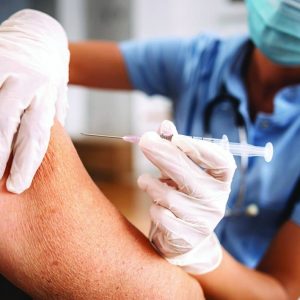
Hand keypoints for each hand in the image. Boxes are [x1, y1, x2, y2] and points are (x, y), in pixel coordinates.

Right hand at [0, 9, 68, 192]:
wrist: (42, 34)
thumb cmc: (51, 72)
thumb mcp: (58, 96)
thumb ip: (51, 119)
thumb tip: (43, 147)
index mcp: (47, 94)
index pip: (37, 134)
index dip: (26, 162)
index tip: (17, 185)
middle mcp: (27, 81)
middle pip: (7, 123)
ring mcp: (5, 66)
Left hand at [138, 121, 235, 273]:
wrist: (185, 237)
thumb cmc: (183, 194)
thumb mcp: (181, 170)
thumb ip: (174, 148)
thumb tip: (165, 125)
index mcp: (220, 180)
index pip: (221, 162)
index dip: (200, 149)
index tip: (177, 139)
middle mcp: (217, 199)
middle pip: (189, 174)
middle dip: (163, 154)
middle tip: (145, 140)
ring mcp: (204, 220)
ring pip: (169, 196)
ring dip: (150, 184)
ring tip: (143, 181)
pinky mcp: (188, 236)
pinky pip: (161, 216)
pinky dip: (153, 208)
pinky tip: (156, 207)